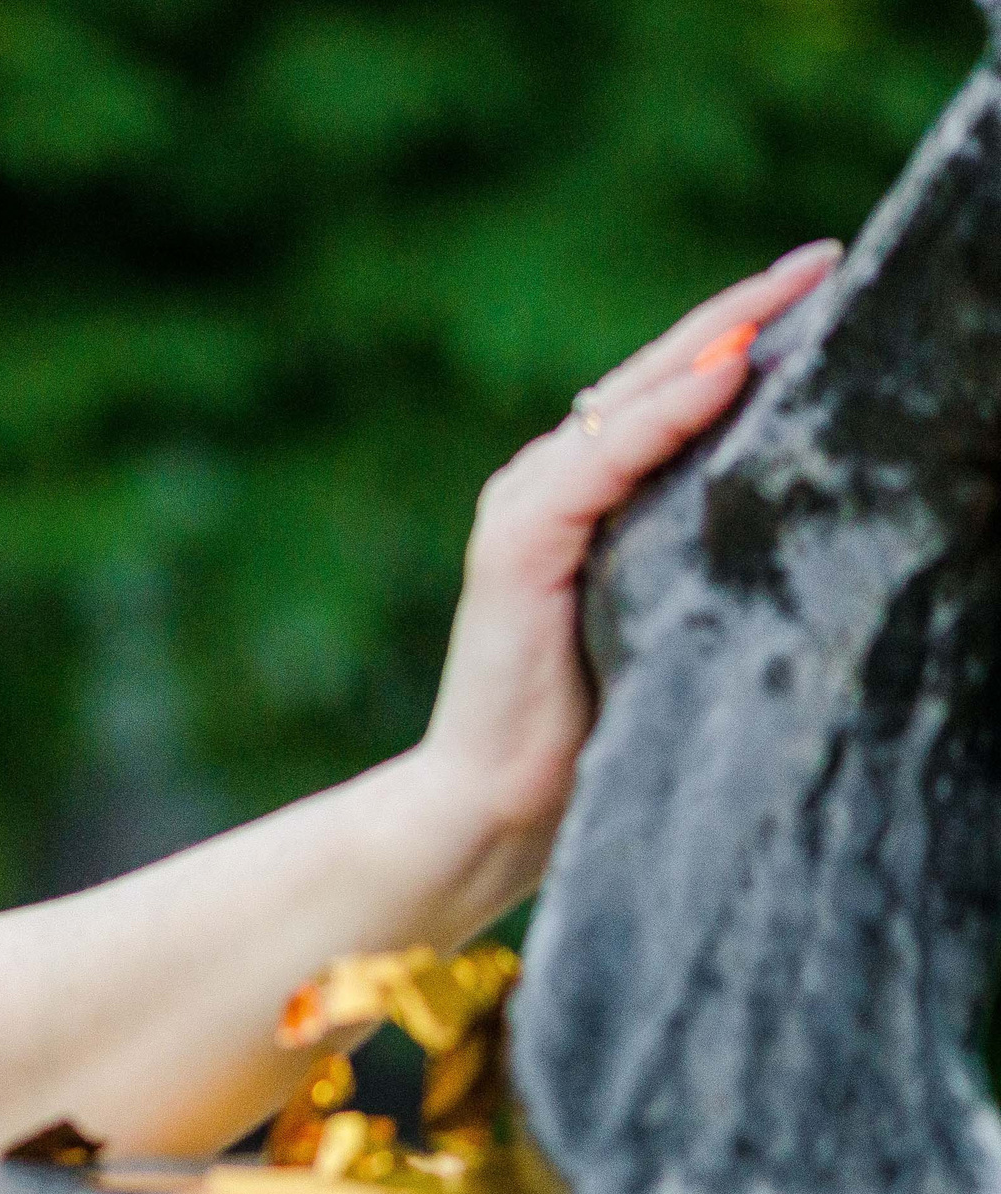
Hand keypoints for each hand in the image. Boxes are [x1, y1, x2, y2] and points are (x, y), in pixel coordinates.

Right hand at [417, 237, 842, 902]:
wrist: (496, 805)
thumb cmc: (591, 731)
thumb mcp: (671, 616)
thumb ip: (704, 548)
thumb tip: (808, 501)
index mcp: (583, 500)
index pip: (672, 396)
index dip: (743, 336)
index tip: (823, 285)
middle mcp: (548, 484)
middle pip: (658, 374)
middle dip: (744, 313)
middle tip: (826, 259)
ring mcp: (525, 507)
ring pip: (634, 398)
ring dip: (716, 339)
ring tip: (793, 291)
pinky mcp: (517, 542)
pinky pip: (605, 459)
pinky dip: (668, 413)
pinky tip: (730, 372)